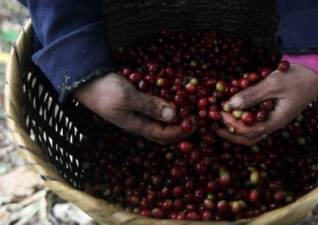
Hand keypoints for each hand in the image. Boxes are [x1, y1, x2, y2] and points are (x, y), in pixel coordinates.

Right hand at [74, 73, 191, 143]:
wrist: (84, 79)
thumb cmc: (104, 89)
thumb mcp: (128, 97)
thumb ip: (151, 106)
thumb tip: (174, 116)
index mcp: (137, 126)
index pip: (164, 135)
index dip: (181, 131)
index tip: (195, 122)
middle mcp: (139, 122)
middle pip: (164, 131)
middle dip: (181, 127)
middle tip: (195, 116)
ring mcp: (137, 113)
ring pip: (161, 119)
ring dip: (175, 116)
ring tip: (188, 106)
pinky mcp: (135, 103)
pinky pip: (155, 108)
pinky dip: (166, 105)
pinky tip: (173, 97)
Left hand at [217, 64, 317, 145]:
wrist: (315, 71)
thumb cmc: (296, 77)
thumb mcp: (273, 84)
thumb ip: (252, 95)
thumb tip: (230, 104)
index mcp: (276, 121)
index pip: (249, 131)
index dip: (232, 124)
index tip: (221, 113)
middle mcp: (274, 124)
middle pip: (249, 137)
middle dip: (231, 132)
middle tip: (215, 125)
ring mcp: (274, 119)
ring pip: (252, 131)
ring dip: (236, 127)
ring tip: (221, 119)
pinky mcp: (272, 112)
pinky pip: (255, 120)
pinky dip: (243, 117)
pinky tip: (234, 109)